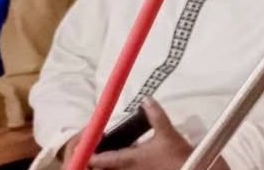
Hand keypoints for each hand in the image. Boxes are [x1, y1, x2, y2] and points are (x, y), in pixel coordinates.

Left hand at [91, 101, 227, 169]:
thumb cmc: (177, 156)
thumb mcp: (168, 133)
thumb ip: (156, 115)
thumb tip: (147, 100)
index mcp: (128, 160)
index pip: (99, 159)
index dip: (88, 153)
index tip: (85, 145)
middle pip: (101, 167)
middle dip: (95, 158)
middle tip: (94, 147)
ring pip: (112, 169)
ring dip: (107, 161)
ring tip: (106, 151)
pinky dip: (119, 164)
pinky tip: (126, 155)